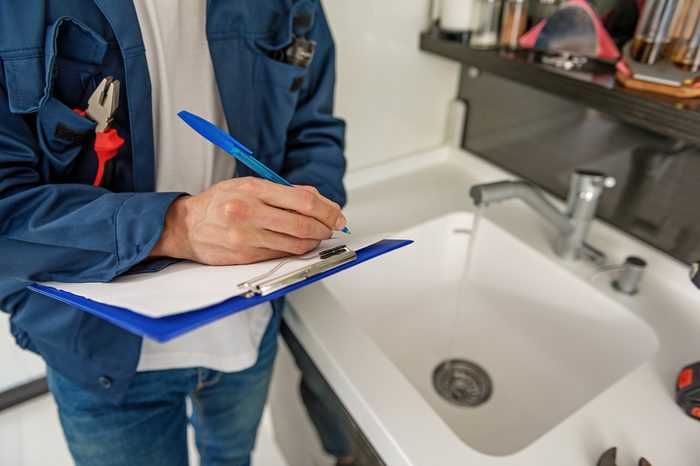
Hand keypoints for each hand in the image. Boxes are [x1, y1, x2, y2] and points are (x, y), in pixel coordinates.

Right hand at [150, 177, 345, 264]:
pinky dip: (294, 251)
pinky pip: (279, 256)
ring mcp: (245, 237)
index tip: (337, 215)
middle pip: (302, 225)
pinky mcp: (244, 257)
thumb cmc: (219, 203)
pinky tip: (298, 245)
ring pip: (294, 244)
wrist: (185, 225)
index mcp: (253, 189)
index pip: (303, 200)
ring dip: (313, 242)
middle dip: (324, 228)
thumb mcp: (250, 185)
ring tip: (317, 237)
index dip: (327, 210)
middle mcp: (248, 212)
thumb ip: (285, 192)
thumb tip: (319, 201)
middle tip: (331, 228)